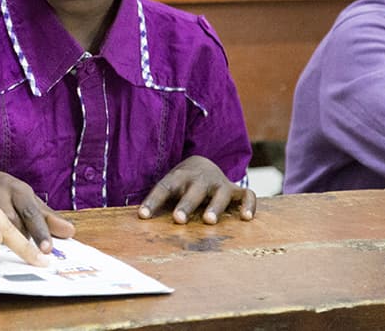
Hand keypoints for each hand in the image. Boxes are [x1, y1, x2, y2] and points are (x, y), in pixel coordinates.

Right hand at [0, 169, 74, 252]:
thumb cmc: (6, 194)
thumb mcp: (27, 201)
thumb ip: (46, 217)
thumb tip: (70, 231)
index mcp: (17, 189)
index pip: (31, 212)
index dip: (39, 231)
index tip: (47, 249)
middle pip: (11, 221)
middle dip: (19, 239)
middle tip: (28, 254)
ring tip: (2, 251)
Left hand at [138, 155, 255, 223]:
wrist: (202, 164)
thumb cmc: (181, 184)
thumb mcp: (169, 187)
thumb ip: (158, 201)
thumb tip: (135, 219)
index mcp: (178, 177)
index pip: (163, 188)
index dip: (152, 201)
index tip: (142, 215)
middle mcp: (199, 180)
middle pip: (192, 192)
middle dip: (185, 205)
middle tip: (178, 219)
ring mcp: (219, 183)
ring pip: (219, 194)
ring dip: (214, 206)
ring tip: (209, 221)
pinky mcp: (236, 190)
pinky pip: (247, 196)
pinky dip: (248, 205)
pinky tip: (246, 218)